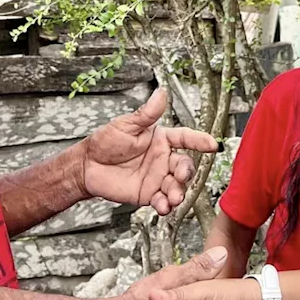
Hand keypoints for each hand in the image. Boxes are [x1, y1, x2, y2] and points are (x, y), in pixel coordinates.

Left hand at [79, 88, 218, 213]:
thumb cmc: (105, 142)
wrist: (87, 167)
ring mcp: (157, 178)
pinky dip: (165, 205)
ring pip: (177, 186)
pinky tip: (163, 205)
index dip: (199, 140)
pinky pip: (162, 200)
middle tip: (181, 176)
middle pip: (185, 165)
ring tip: (174, 197)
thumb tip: (161, 94)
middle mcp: (163, 159)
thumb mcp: (126, 125)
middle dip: (187, 172)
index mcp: (161, 140)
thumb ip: (146, 114)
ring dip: (179, 192)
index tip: (212, 144)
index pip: (185, 138)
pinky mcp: (148, 194)